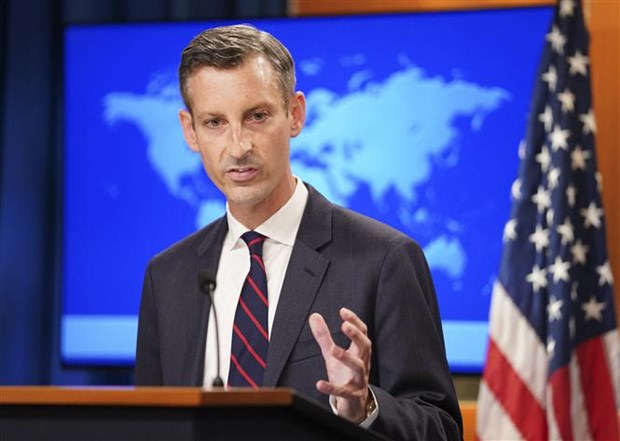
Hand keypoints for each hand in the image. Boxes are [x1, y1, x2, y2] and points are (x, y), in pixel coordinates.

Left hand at [308, 307, 371, 422]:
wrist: (353, 404)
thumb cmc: (344, 375)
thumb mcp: (332, 354)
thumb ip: (324, 336)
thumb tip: (314, 315)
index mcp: (358, 353)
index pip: (362, 333)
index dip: (355, 321)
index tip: (343, 311)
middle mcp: (362, 364)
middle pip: (365, 347)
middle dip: (356, 336)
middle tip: (345, 326)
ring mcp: (359, 380)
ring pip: (358, 367)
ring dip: (347, 358)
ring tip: (333, 350)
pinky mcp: (352, 396)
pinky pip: (343, 392)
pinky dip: (332, 388)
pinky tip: (319, 384)